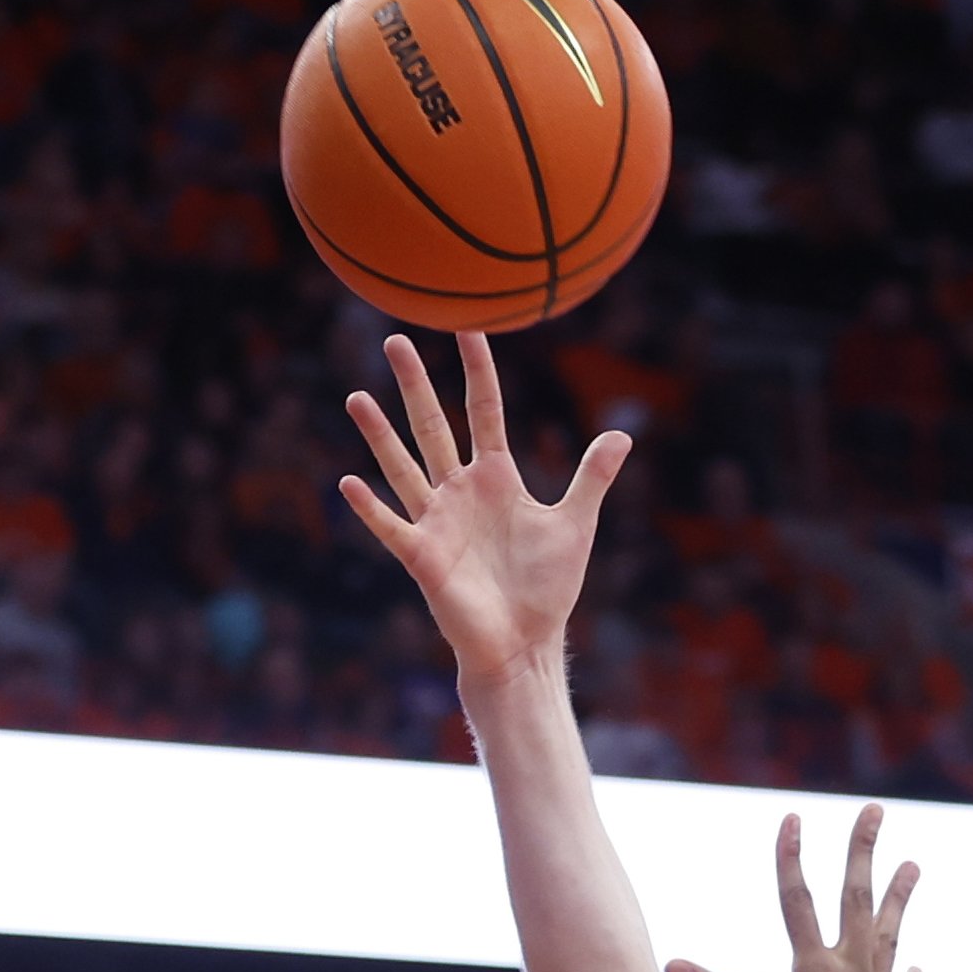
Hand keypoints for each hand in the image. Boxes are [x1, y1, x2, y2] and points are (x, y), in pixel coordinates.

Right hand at [340, 329, 632, 691]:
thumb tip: (622, 435)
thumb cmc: (546, 589)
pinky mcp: (425, 558)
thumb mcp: (575, 525)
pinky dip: (371, 508)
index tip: (467, 327)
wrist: (525, 644)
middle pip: (433, 425)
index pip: (483, 410)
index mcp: (496, 477)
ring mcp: (438, 522)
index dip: (477, 370)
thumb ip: (591, 478)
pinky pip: (393, 527)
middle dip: (416, 384)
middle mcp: (460, 491)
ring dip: (381, 434)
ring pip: (404, 467)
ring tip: (357, 397)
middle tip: (395, 340)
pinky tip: (349, 483)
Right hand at [665, 807, 937, 971]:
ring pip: (888, 938)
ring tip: (912, 864)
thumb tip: (673, 964)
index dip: (791, 859)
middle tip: (874, 811)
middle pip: (857, 902)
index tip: (793, 818)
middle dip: (863, 852)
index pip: (798, 904)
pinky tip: (914, 969)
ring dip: (898, 899)